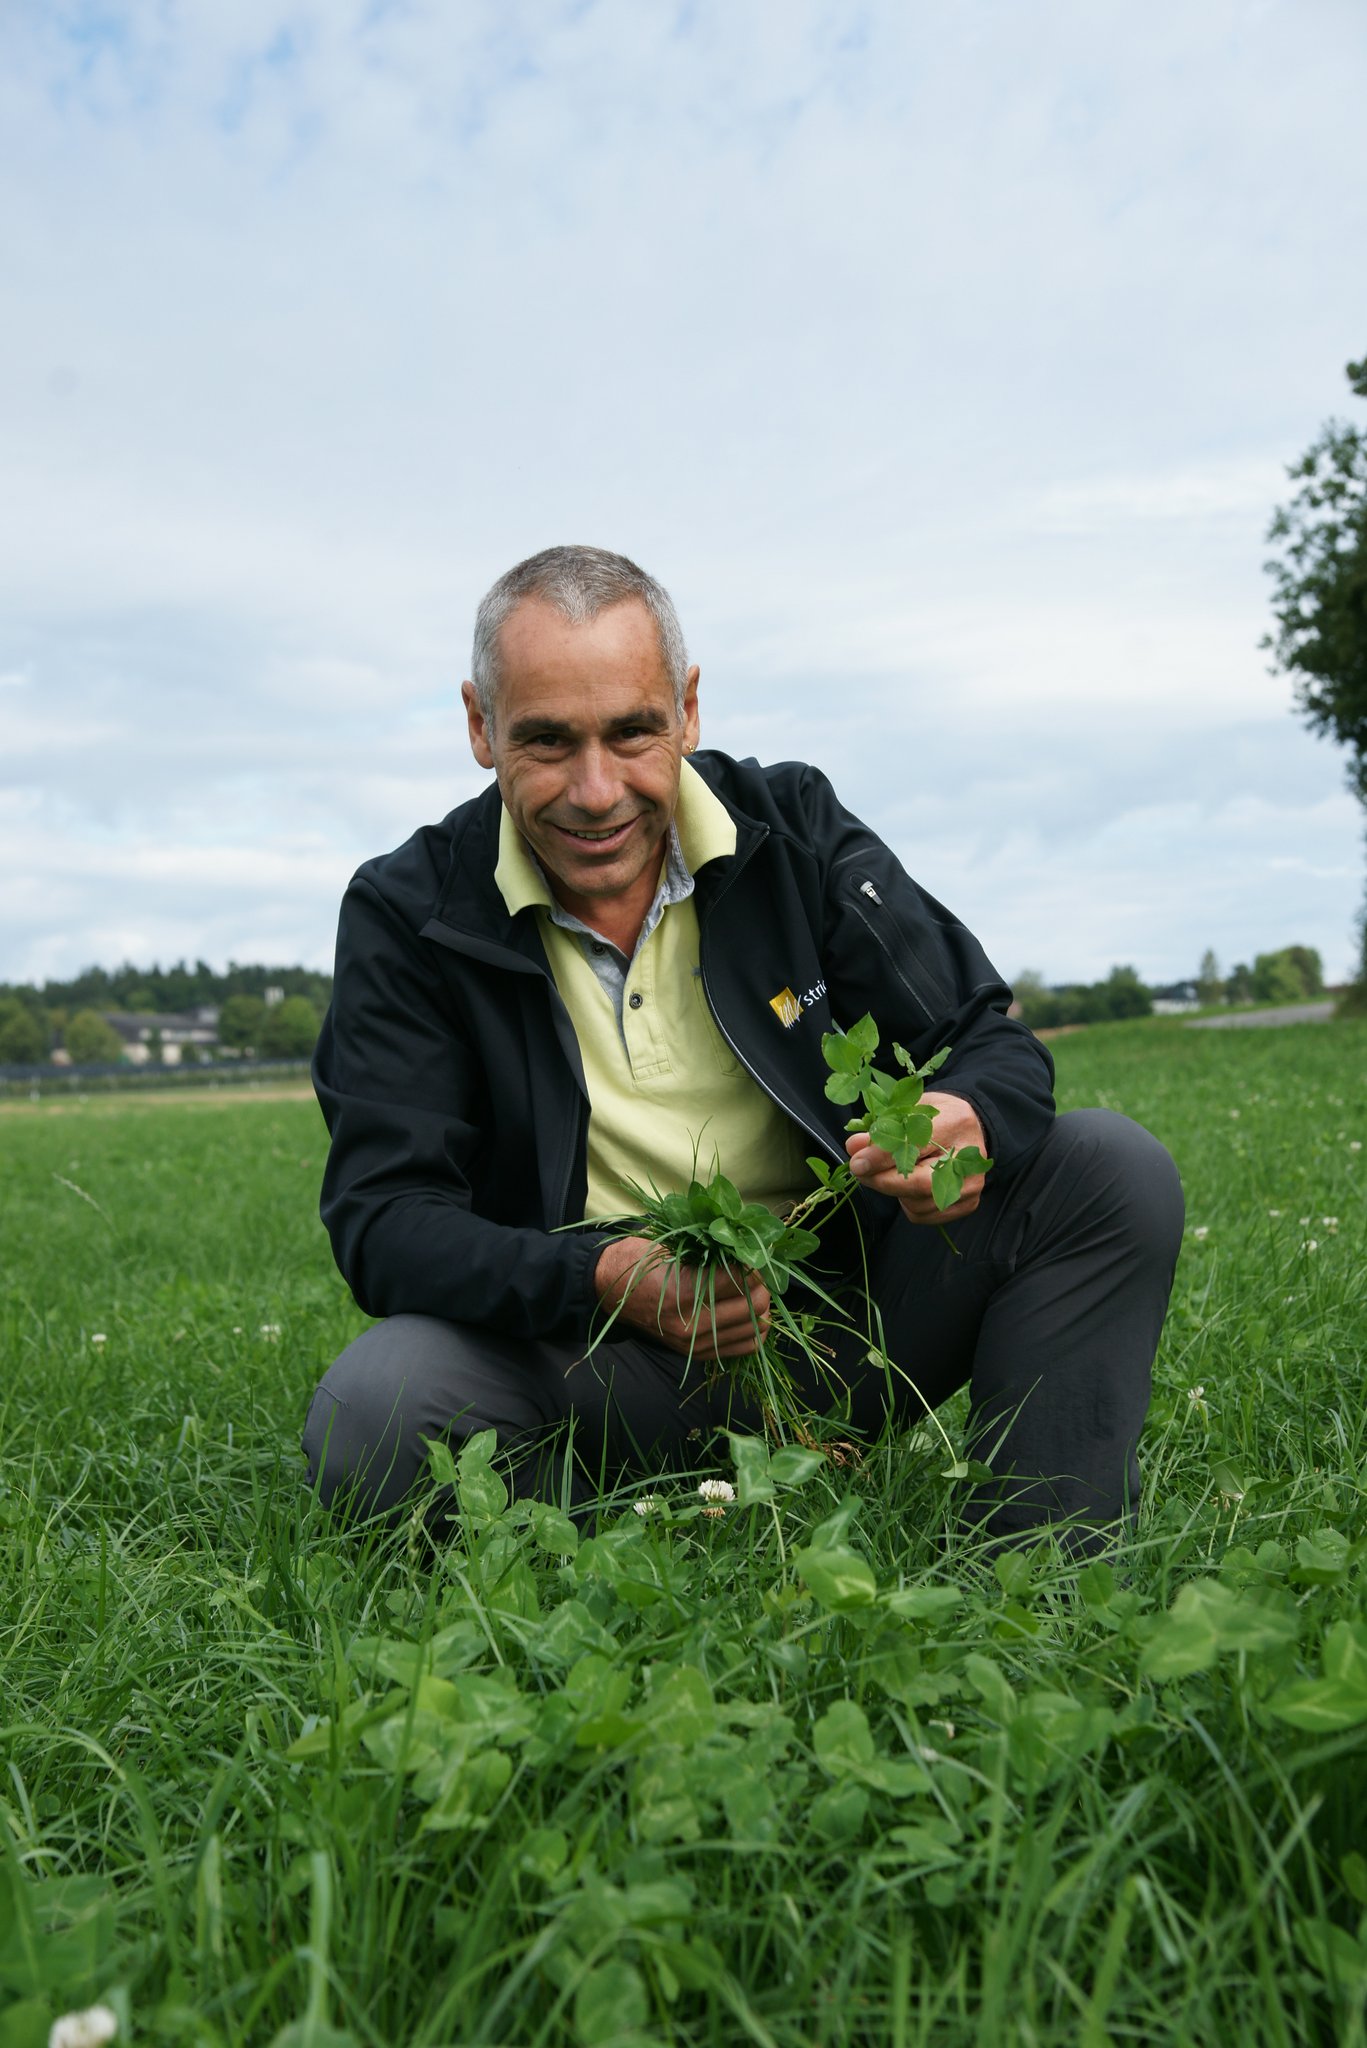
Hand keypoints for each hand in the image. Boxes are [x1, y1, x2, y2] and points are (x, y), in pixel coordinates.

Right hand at [594, 1236, 770, 1358]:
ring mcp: (695, 1343)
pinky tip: (749, 1313)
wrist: (610, 1290)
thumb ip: (710, 1250)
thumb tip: (748, 1249)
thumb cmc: (639, 1261)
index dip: (749, 1262)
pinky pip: (745, 1346)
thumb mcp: (671, 1246)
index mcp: (683, 1292)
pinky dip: (755, 1329)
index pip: (740, 1278)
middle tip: (751, 1270)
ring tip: (750, 1291)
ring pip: (755, 1328)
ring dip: (760, 1306)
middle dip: (759, 1283)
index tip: (745, 1253)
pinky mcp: (698, 1353)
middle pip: (754, 1304)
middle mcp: (691, 1324)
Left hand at [846, 1092, 988, 1224]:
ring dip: (894, 1192)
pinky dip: (907, 1204)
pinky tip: (909, 1186)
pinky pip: (923, 1215)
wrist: (968, 1130)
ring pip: (917, 1203)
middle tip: (861, 1172)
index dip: (882, 1157)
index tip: (857, 1162)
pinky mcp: (968, 1204)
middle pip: (919, 1183)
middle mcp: (967, 1158)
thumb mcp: (907, 1111)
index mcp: (955, 1122)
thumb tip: (854, 1147)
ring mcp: (971, 1184)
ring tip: (893, 1172)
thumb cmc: (933, 1119)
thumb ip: (881, 1128)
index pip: (914, 1145)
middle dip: (882, 1180)